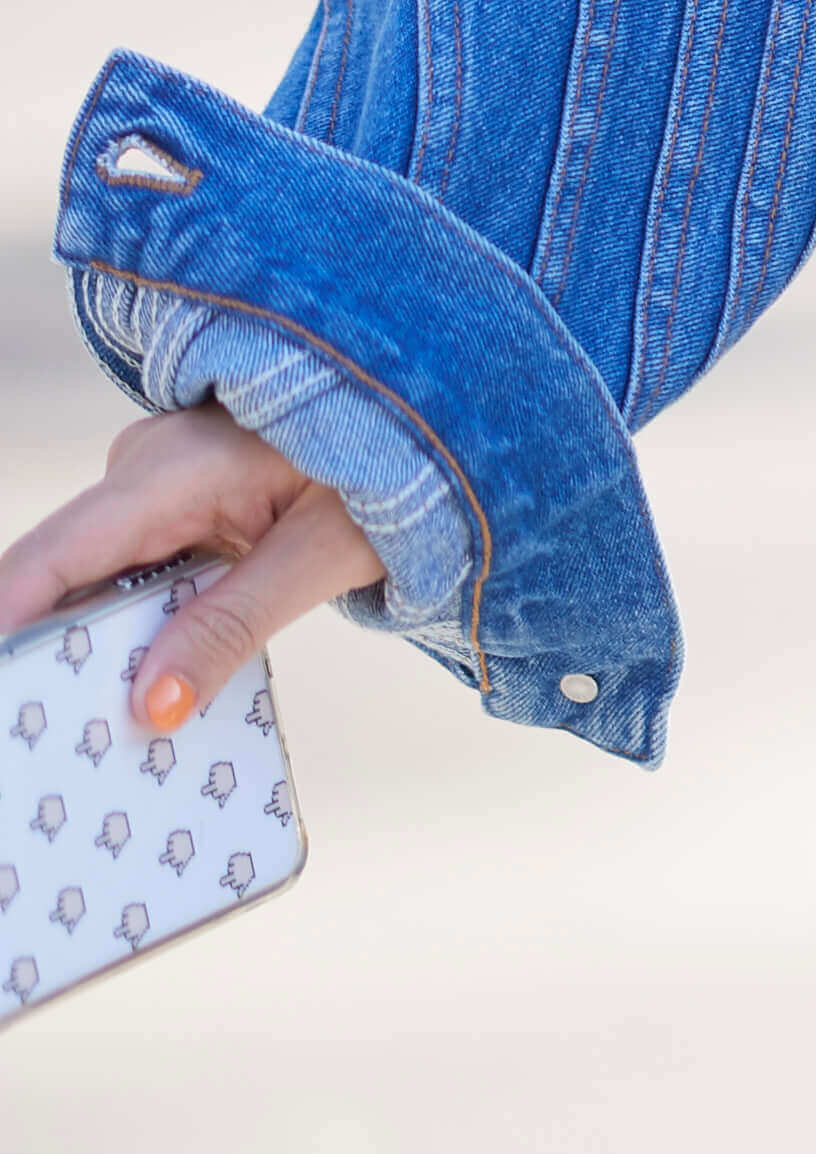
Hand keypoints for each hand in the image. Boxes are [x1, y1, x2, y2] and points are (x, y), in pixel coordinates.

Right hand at [0, 407, 382, 732]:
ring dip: (94, 647)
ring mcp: (156, 480)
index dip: (6, 624)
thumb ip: (231, 627)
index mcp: (172, 468)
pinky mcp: (176, 500)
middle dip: (49, 654)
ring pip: (96, 577)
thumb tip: (152, 705)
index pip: (53, 555)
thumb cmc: (396, 467)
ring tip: (88, 728)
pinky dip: (134, 624)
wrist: (436, 414)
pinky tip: (141, 682)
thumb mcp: (322, 555)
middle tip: (44, 739)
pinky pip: (134, 569)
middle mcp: (144, 466)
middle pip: (63, 574)